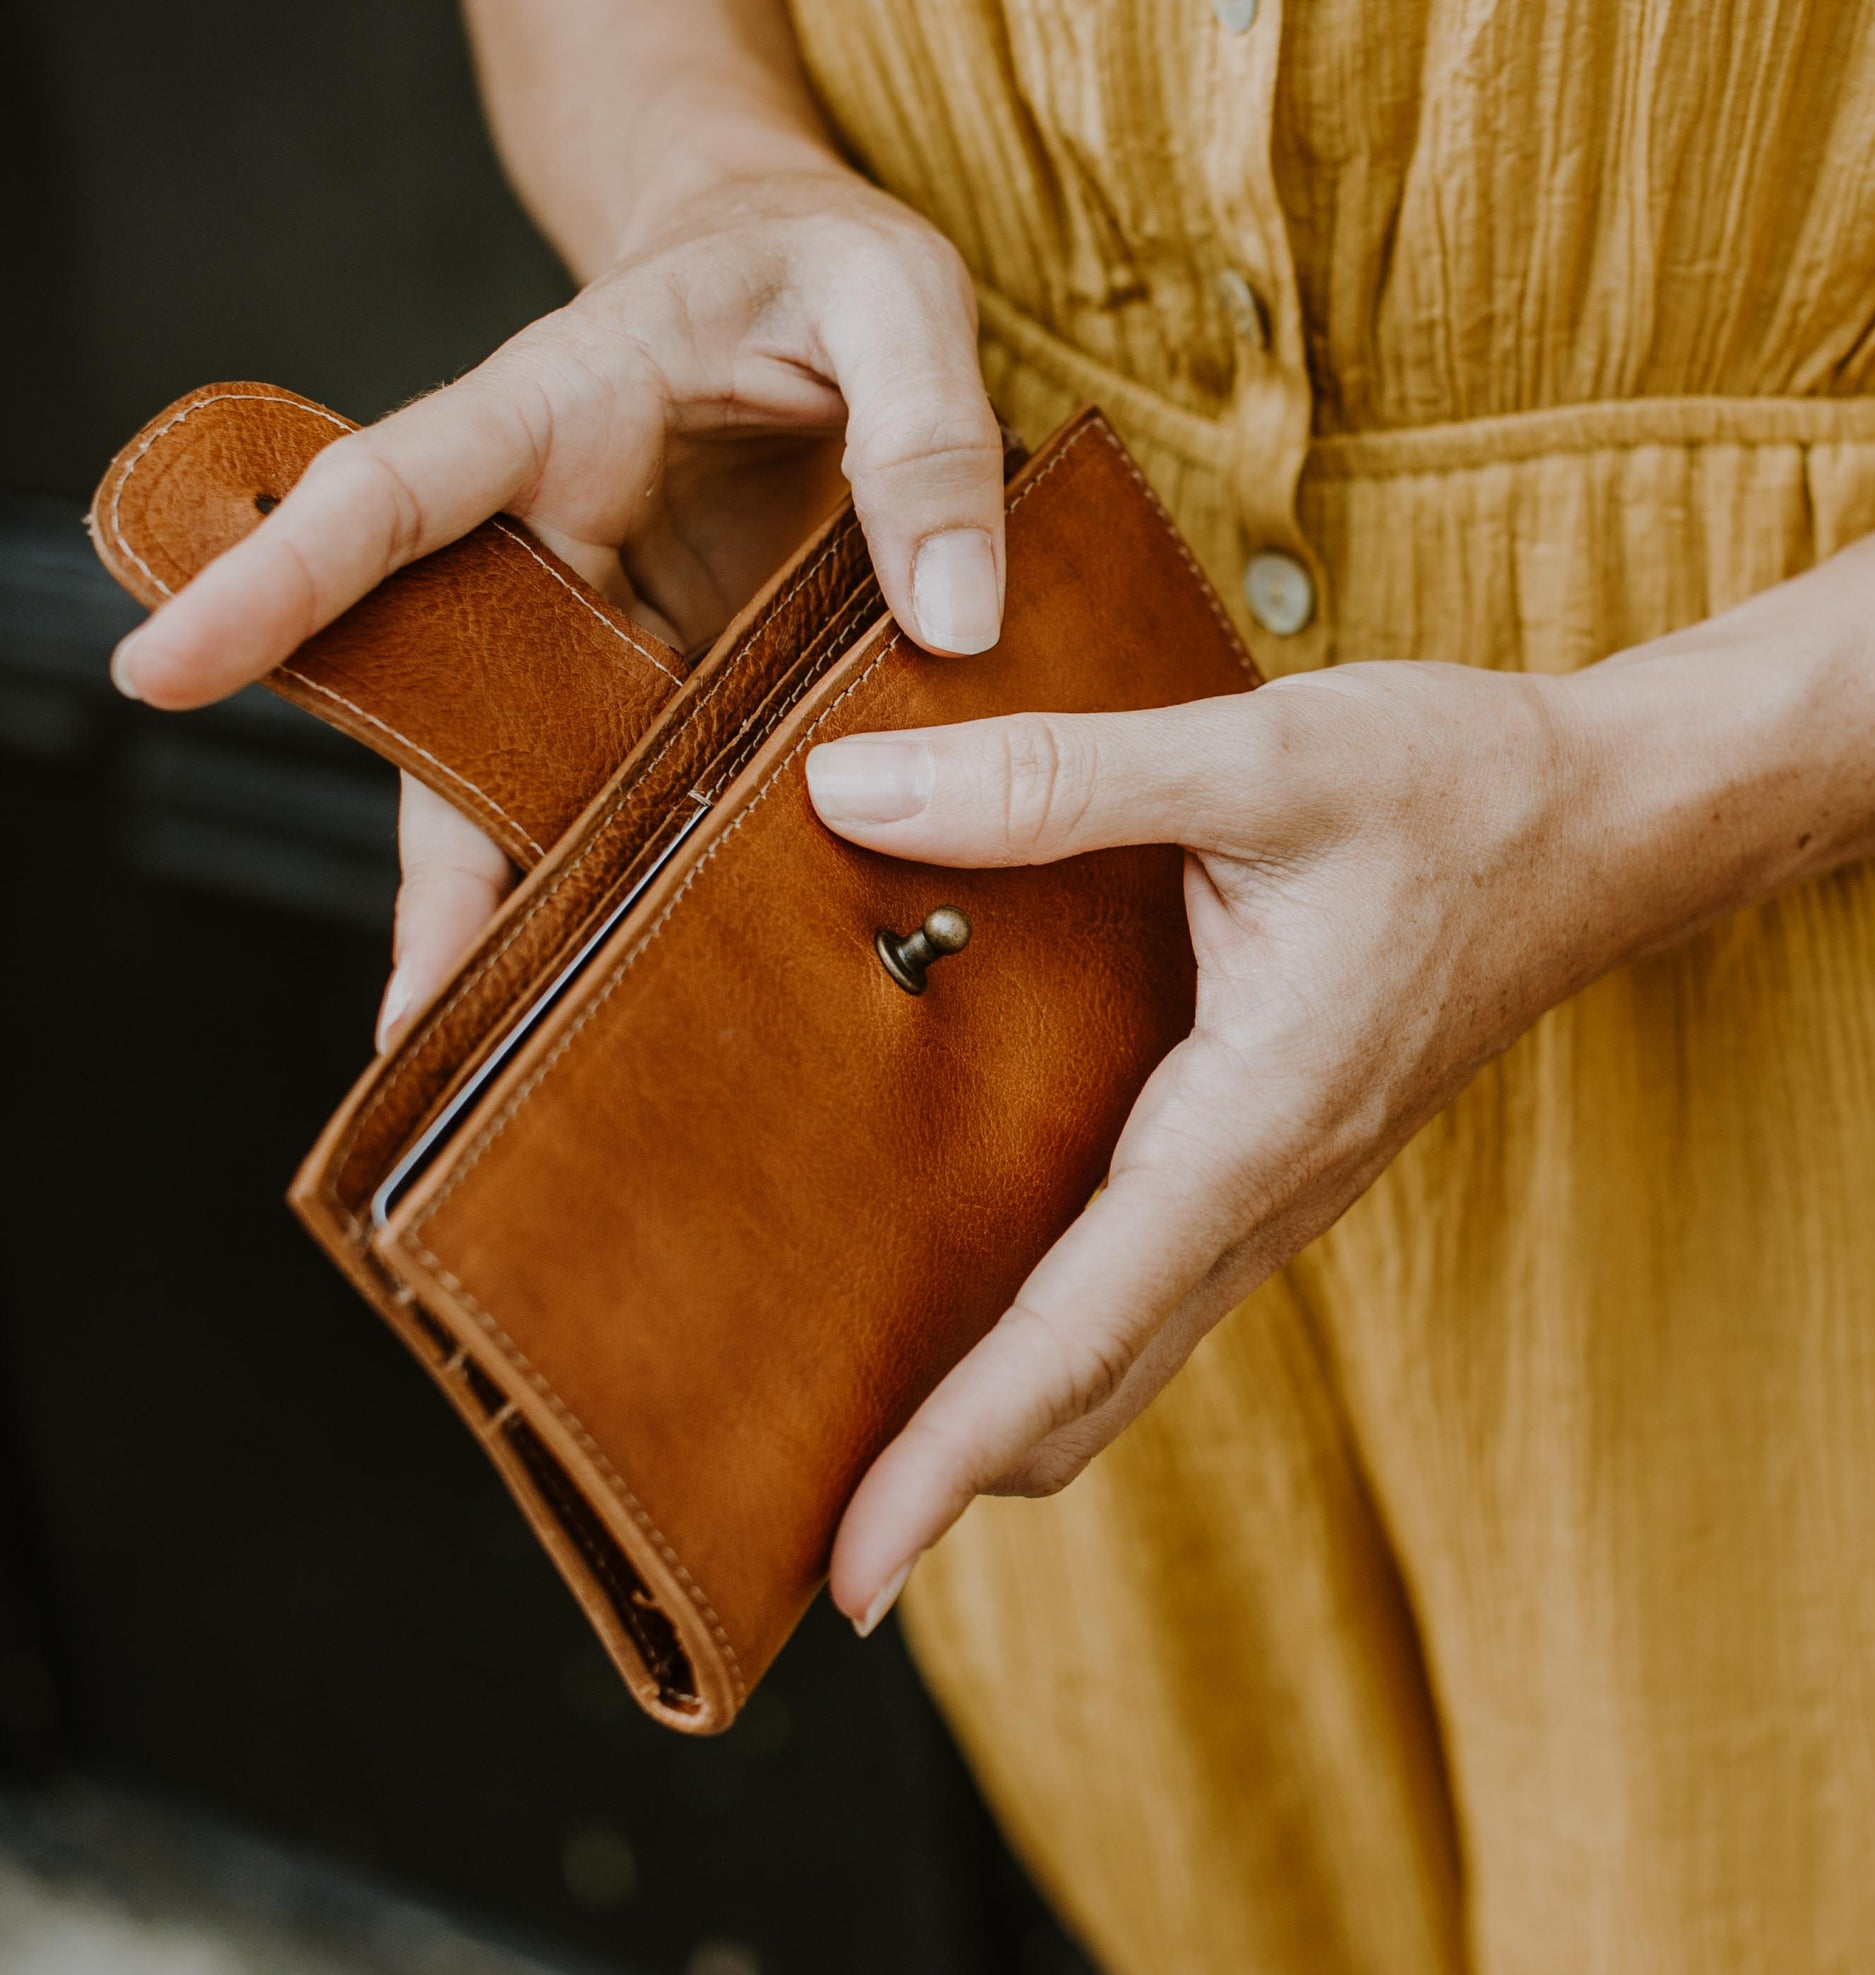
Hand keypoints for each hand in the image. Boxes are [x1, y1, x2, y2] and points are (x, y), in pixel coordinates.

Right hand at [108, 164, 1005, 1046]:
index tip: (168, 664)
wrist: (810, 285)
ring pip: (540, 772)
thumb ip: (925, 436)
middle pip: (453, 701)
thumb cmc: (822, 266)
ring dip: (528, 905)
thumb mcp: (892, 296)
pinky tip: (652, 975)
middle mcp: (556, 540)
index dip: (284, 579)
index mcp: (557, 413)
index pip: (397, 495)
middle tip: (414, 1021)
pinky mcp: (679, 671)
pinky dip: (637, 874)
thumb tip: (955, 620)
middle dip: (434, 861)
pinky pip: (638, 779)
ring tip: (520, 1055)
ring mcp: (615, 622)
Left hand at [809, 659, 1657, 1633]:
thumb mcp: (1261, 762)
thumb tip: (851, 792)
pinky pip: (1153, 1281)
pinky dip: (1058, 1330)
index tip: (854, 1568)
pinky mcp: (1278, 1152)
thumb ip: (1055, 783)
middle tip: (820, 1541)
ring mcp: (1279, 1186)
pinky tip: (980, 1286)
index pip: (1077, 1331)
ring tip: (869, 1437)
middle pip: (1091, 1387)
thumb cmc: (1457, 791)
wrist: (1613, 822)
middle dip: (956, 1475)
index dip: (952, 1454)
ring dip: (1005, 1411)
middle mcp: (1265, 1192)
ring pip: (1124, 1347)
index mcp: (1253, 1127)